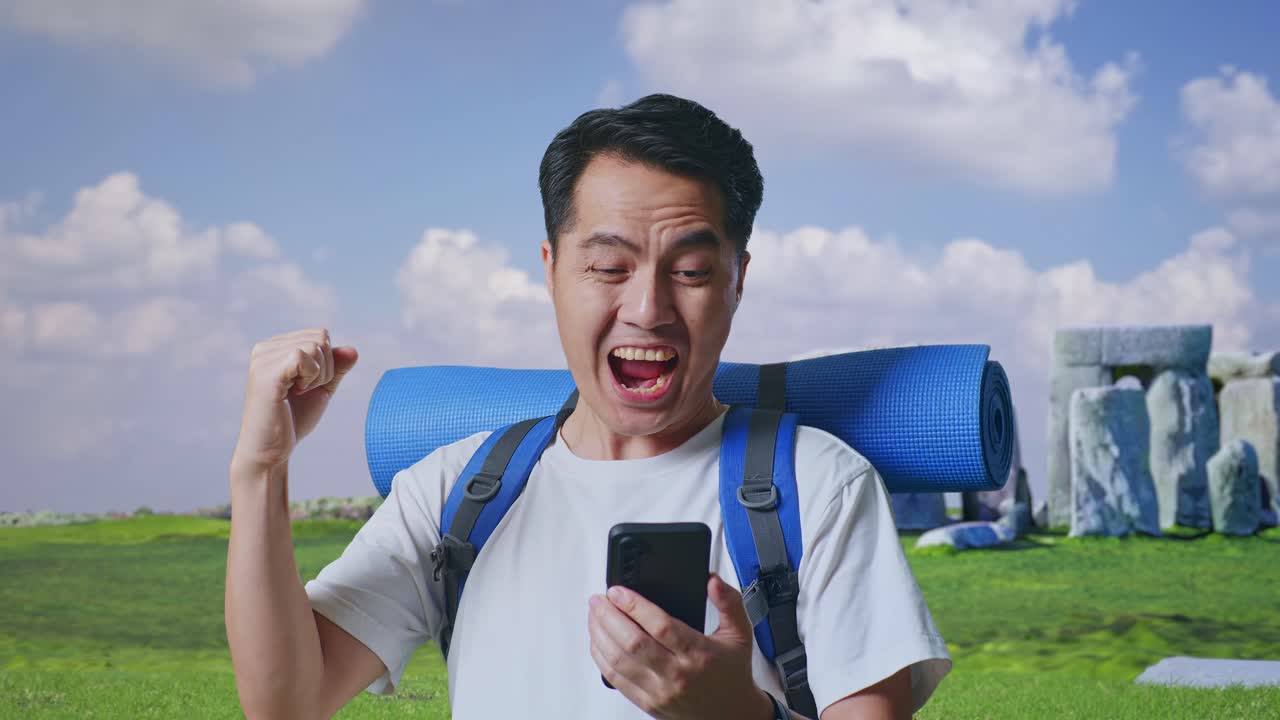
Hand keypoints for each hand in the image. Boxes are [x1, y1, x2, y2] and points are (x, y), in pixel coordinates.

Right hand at [230, 327, 358, 474]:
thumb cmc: (293, 420)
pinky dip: (311, 377)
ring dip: (318, 376)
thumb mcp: (321, 388)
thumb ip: (336, 367)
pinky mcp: (267, 373)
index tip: (306, 386)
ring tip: (296, 393)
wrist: (271, 451)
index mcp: (275, 347)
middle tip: (302, 392)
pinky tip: (294, 393)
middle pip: (321, 337)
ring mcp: (263, 358)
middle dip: (325, 368)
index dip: (327, 363)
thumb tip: (353, 350)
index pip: (320, 335)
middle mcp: (265, 348)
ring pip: (316, 346)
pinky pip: (305, 357)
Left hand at [588, 573, 774, 719]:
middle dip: (609, 617)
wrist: (732, 714)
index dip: (634, 606)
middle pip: (633, 643)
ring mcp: (659, 691)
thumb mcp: (740, 634)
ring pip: (619, 661)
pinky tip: (598, 641)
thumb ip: (729, 603)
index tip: (618, 591)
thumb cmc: (732, 674)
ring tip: (594, 615)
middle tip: (599, 599)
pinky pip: (616, 679)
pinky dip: (601, 658)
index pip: (661, 626)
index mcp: (698, 653)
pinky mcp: (647, 703)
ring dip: (600, 635)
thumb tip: (712, 581)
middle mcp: (677, 674)